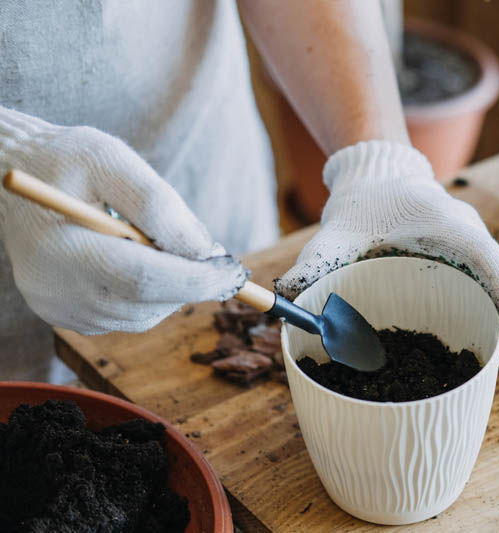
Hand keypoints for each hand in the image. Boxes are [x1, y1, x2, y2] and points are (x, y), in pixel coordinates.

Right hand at [0, 107, 247, 333]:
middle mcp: (53, 289)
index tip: (234, 269)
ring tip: (171, 250)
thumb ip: (160, 205)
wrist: (19, 176)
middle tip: (223, 264)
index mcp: (59, 248)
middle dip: (194, 285)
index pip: (141, 279)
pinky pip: (127, 318)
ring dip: (174, 291)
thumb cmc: (67, 161)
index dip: (195, 278)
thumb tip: (206, 251)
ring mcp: (57, 308)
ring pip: (142, 316)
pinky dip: (151, 297)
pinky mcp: (65, 316)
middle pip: (145, 304)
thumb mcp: (113, 160)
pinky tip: (144, 263)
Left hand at [275, 141, 498, 375]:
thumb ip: (316, 261)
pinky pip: (494, 293)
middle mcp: (469, 237)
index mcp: (446, 225)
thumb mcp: (338, 230)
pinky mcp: (467, 266)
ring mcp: (473, 252)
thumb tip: (285, 296)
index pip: (483, 258)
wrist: (379, 180)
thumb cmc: (362, 204)